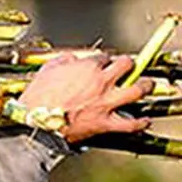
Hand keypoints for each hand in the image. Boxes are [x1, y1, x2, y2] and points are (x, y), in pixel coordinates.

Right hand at [17, 53, 152, 142]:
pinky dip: (140, 122)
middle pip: (126, 65)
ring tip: (145, 85)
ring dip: (144, 86)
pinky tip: (144, 120)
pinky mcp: (105, 122)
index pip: (104, 57)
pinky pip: (130, 124)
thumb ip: (63, 61)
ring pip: (137, 90)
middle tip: (128, 67)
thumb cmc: (37, 98)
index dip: (104, 60)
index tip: (103, 63)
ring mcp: (106, 102)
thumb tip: (71, 59)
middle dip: (128, 64)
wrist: (35, 122)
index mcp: (86, 67)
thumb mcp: (46, 70)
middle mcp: (101, 81)